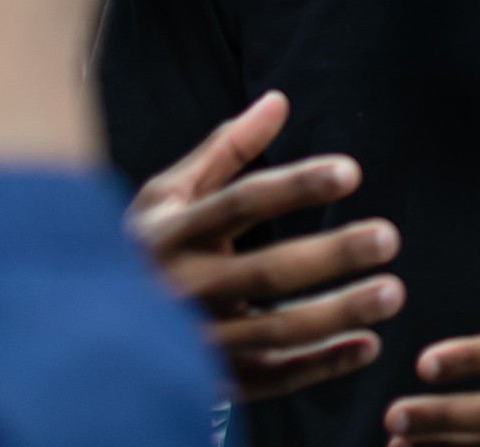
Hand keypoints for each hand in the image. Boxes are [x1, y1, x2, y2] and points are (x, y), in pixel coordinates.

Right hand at [128, 90, 404, 400]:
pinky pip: (273, 378)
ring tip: (393, 292)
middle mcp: (182, 288)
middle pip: (266, 271)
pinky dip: (321, 366)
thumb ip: (226, 149)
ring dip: (339, 313)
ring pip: (276, 331)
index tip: (352, 172)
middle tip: (389, 236)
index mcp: (172, 232)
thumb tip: (279, 100)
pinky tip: (367, 346)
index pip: (240, 202)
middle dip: (332, 254)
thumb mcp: (170, 193)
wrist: (86, 326)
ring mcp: (197, 339)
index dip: (297, 185)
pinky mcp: (212, 379)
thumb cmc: (145, 244)